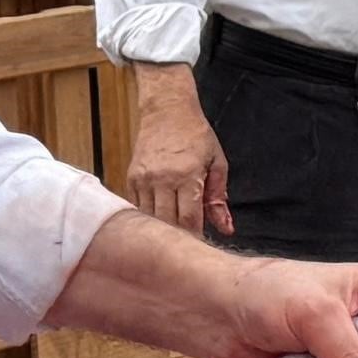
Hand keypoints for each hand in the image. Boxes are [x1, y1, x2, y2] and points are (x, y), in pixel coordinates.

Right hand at [126, 65, 233, 238]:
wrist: (166, 109)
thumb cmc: (197, 135)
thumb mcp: (217, 163)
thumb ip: (219, 198)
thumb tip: (226, 229)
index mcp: (188, 175)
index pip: (190, 219)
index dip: (196, 237)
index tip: (201, 248)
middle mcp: (162, 179)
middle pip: (167, 222)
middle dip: (178, 237)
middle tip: (187, 248)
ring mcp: (144, 178)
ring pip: (150, 217)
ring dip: (162, 229)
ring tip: (173, 237)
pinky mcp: (132, 177)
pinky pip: (138, 206)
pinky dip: (148, 216)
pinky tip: (158, 220)